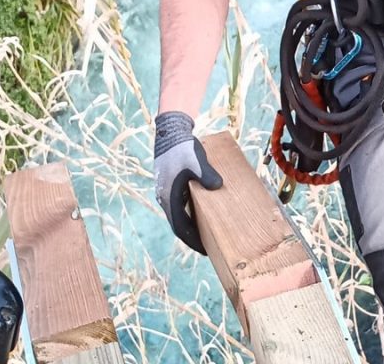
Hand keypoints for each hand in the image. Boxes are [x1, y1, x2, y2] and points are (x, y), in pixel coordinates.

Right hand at [154, 111, 223, 253]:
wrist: (170, 132)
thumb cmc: (182, 148)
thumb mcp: (196, 161)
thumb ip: (206, 175)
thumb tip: (217, 186)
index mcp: (169, 198)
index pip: (180, 228)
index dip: (193, 241)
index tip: (205, 251)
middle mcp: (165, 198)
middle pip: (180, 224)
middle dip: (194, 237)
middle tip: (211, 247)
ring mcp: (167, 191)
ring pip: (180, 215)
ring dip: (192, 226)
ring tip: (209, 234)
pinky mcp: (172, 185)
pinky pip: (182, 205)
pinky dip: (191, 214)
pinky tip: (204, 214)